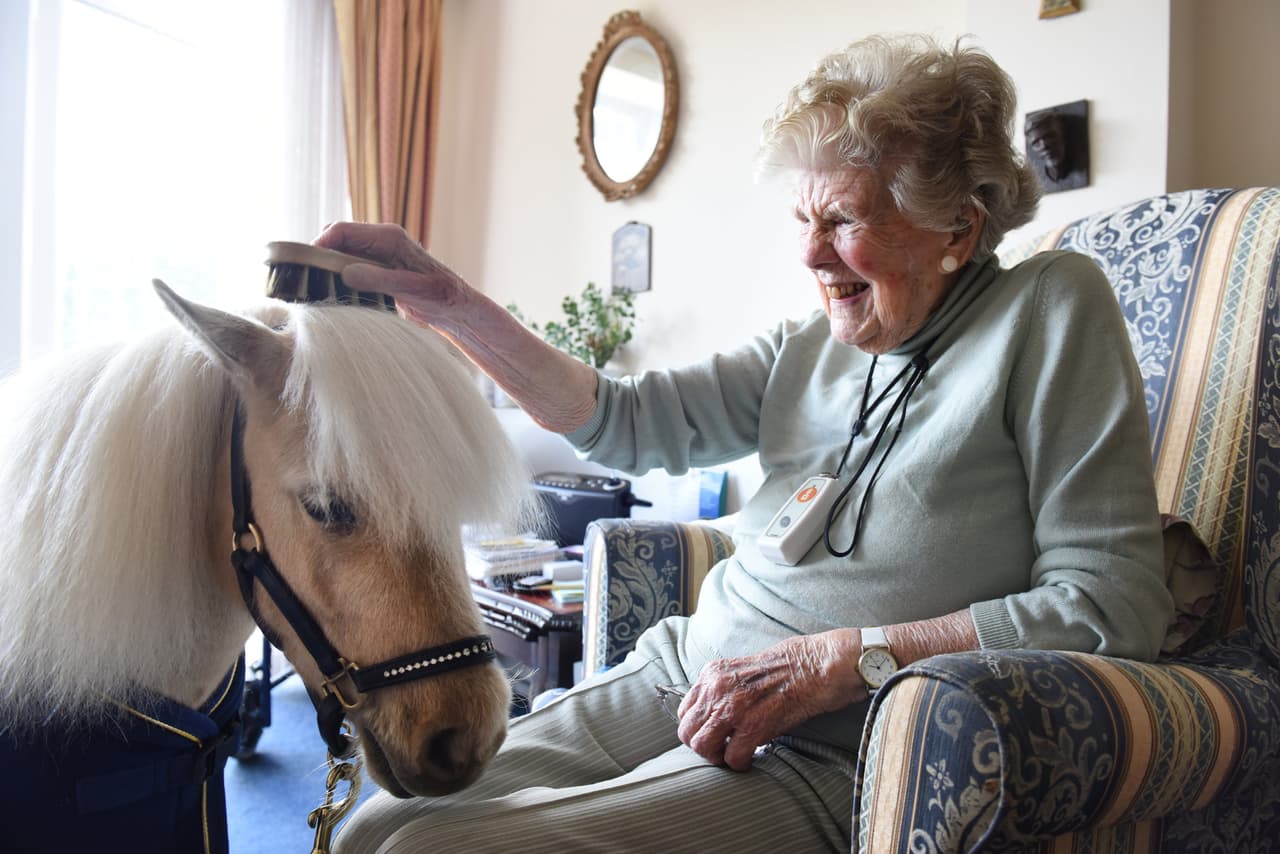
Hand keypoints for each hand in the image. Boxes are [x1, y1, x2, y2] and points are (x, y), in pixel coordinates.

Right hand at [313, 222, 471, 331]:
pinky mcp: (378, 265)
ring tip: (311, 282)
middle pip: (337, 236)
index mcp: (389, 237)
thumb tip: (346, 273)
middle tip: (302, 275)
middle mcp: (381, 239)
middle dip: (318, 252)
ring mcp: (378, 252)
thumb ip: (380, 280)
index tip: (302, 263)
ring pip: (341, 249)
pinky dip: (336, 271)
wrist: (455, 306)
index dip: (319, 244)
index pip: (342, 230)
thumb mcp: (411, 289)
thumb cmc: (440, 296)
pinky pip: (349, 262)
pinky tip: (330, 288)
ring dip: (326, 262)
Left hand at [676, 629, 864, 770]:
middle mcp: (716, 689)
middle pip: (687, 732)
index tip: (712, 733)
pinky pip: (732, 758)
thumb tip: (709, 717)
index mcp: (712, 675)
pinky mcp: (753, 726)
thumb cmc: (783, 669)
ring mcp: (733, 708)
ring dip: (717, 757)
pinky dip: (740, 763)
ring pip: (703, 747)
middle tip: (720, 750)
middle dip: (702, 746)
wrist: (813, 667)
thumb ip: (720, 690)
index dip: (697, 728)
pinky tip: (751, 757)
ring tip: (732, 755)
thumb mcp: (740, 671)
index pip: (684, 711)